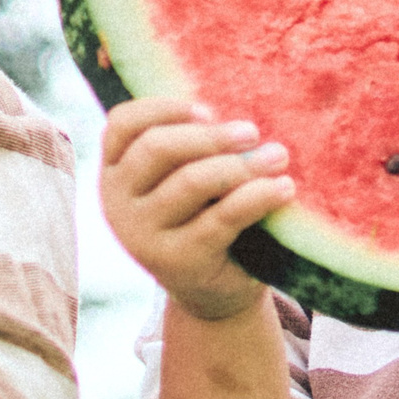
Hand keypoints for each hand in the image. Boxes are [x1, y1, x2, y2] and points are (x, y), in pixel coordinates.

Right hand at [100, 99, 293, 320]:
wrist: (211, 290)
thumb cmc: (202, 216)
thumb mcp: (183, 179)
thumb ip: (189, 147)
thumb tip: (234, 112)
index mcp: (115, 171)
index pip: (123, 123)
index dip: (163, 108)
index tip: (208, 109)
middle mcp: (117, 202)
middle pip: (158, 148)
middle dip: (210, 136)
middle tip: (252, 132)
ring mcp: (142, 235)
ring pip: (192, 182)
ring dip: (241, 165)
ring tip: (278, 157)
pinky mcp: (177, 261)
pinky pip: (221, 218)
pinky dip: (257, 197)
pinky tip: (283, 188)